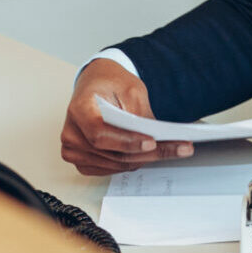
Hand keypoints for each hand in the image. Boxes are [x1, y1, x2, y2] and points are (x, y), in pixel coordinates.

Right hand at [59, 58, 192, 174]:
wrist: (97, 85)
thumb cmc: (111, 84)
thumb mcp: (130, 89)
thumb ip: (139, 113)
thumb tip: (156, 137)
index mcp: (79, 109)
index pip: (100, 132)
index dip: (126, 141)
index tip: (151, 142)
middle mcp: (71, 133)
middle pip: (112, 152)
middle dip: (148, 153)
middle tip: (179, 148)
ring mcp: (73, 150)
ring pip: (115, 163)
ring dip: (145, 159)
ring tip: (174, 150)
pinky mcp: (82, 161)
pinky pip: (111, 168)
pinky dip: (133, 162)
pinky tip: (152, 154)